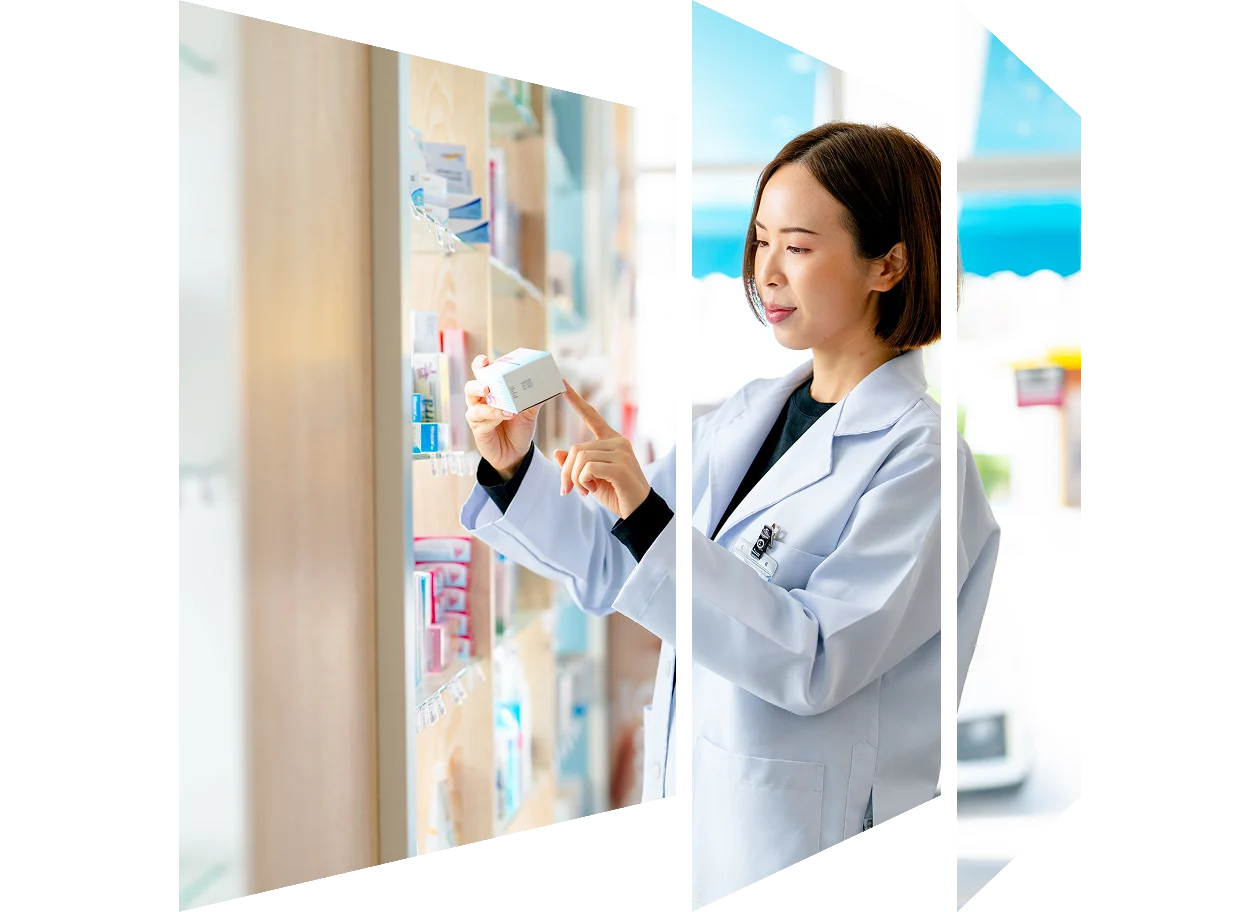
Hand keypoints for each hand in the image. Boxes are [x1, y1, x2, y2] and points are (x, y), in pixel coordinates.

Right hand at [464, 354, 541, 480]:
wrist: (517, 452)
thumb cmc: (519, 427)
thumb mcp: (530, 410)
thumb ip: (536, 397)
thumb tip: (553, 384)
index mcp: (491, 390)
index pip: (481, 373)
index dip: (480, 365)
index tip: (485, 361)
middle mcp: (480, 400)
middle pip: (470, 388)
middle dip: (478, 386)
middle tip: (488, 387)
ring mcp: (477, 415)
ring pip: (475, 407)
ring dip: (490, 407)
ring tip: (506, 409)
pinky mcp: (478, 430)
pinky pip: (481, 422)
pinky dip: (493, 419)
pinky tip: (505, 417)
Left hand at [554, 380, 651, 519]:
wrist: (638, 513)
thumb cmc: (616, 494)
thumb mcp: (591, 479)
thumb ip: (575, 465)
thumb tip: (558, 452)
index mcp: (612, 441)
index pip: (592, 416)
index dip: (576, 401)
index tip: (562, 383)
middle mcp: (618, 442)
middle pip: (576, 447)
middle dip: (567, 472)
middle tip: (568, 490)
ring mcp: (621, 453)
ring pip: (580, 458)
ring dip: (574, 479)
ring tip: (583, 492)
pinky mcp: (620, 467)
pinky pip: (588, 468)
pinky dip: (583, 482)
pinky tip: (591, 491)